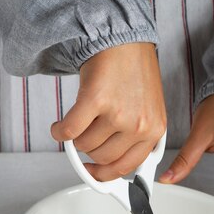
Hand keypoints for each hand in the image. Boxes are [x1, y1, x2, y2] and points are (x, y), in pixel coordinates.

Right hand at [51, 43, 166, 180]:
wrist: (122, 39)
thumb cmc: (133, 72)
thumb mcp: (147, 109)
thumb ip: (136, 137)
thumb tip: (112, 167)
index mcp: (154, 130)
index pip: (126, 167)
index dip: (105, 174)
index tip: (93, 173)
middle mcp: (138, 124)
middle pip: (101, 157)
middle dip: (89, 149)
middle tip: (86, 134)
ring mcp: (118, 113)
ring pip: (85, 145)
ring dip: (75, 137)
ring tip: (79, 120)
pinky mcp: (96, 100)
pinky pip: (69, 131)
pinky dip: (59, 131)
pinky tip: (58, 126)